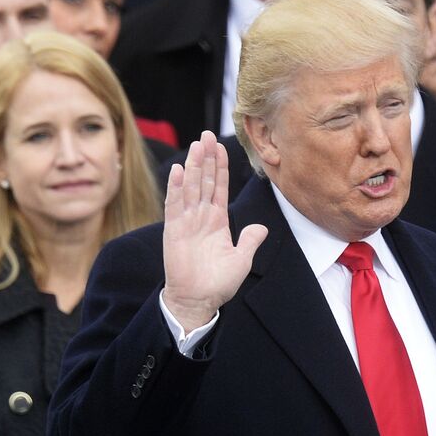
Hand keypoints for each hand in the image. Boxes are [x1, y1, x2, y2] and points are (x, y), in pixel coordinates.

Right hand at [160, 131, 266, 332]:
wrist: (198, 300)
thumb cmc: (218, 283)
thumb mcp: (242, 260)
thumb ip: (250, 240)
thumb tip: (261, 227)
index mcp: (217, 220)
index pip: (219, 187)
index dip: (220, 166)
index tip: (220, 146)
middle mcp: (201, 217)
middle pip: (205, 180)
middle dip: (206, 158)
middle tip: (207, 134)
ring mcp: (186, 222)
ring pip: (191, 187)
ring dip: (193, 166)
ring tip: (196, 145)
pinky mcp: (174, 231)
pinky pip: (175, 205)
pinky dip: (177, 188)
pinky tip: (179, 170)